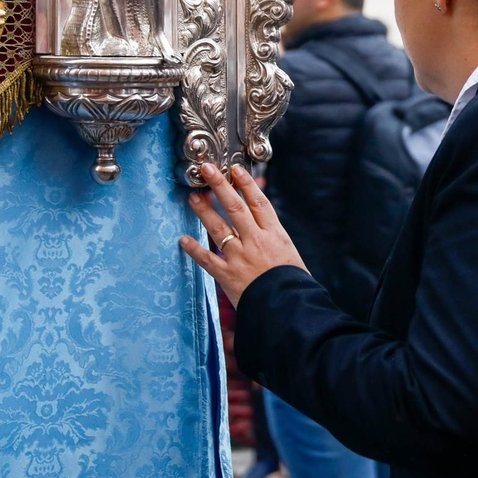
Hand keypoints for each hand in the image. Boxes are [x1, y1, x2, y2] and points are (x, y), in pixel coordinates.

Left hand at [180, 163, 306, 306]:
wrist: (289, 307)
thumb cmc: (294, 284)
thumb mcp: (290, 255)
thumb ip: (275, 241)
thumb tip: (265, 231)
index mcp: (275, 234)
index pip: (258, 202)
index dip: (246, 184)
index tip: (235, 170)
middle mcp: (256, 241)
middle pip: (236, 207)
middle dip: (220, 186)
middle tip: (208, 170)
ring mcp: (240, 257)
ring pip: (218, 228)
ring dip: (204, 211)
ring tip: (193, 197)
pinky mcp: (228, 275)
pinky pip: (207, 259)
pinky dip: (194, 249)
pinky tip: (183, 239)